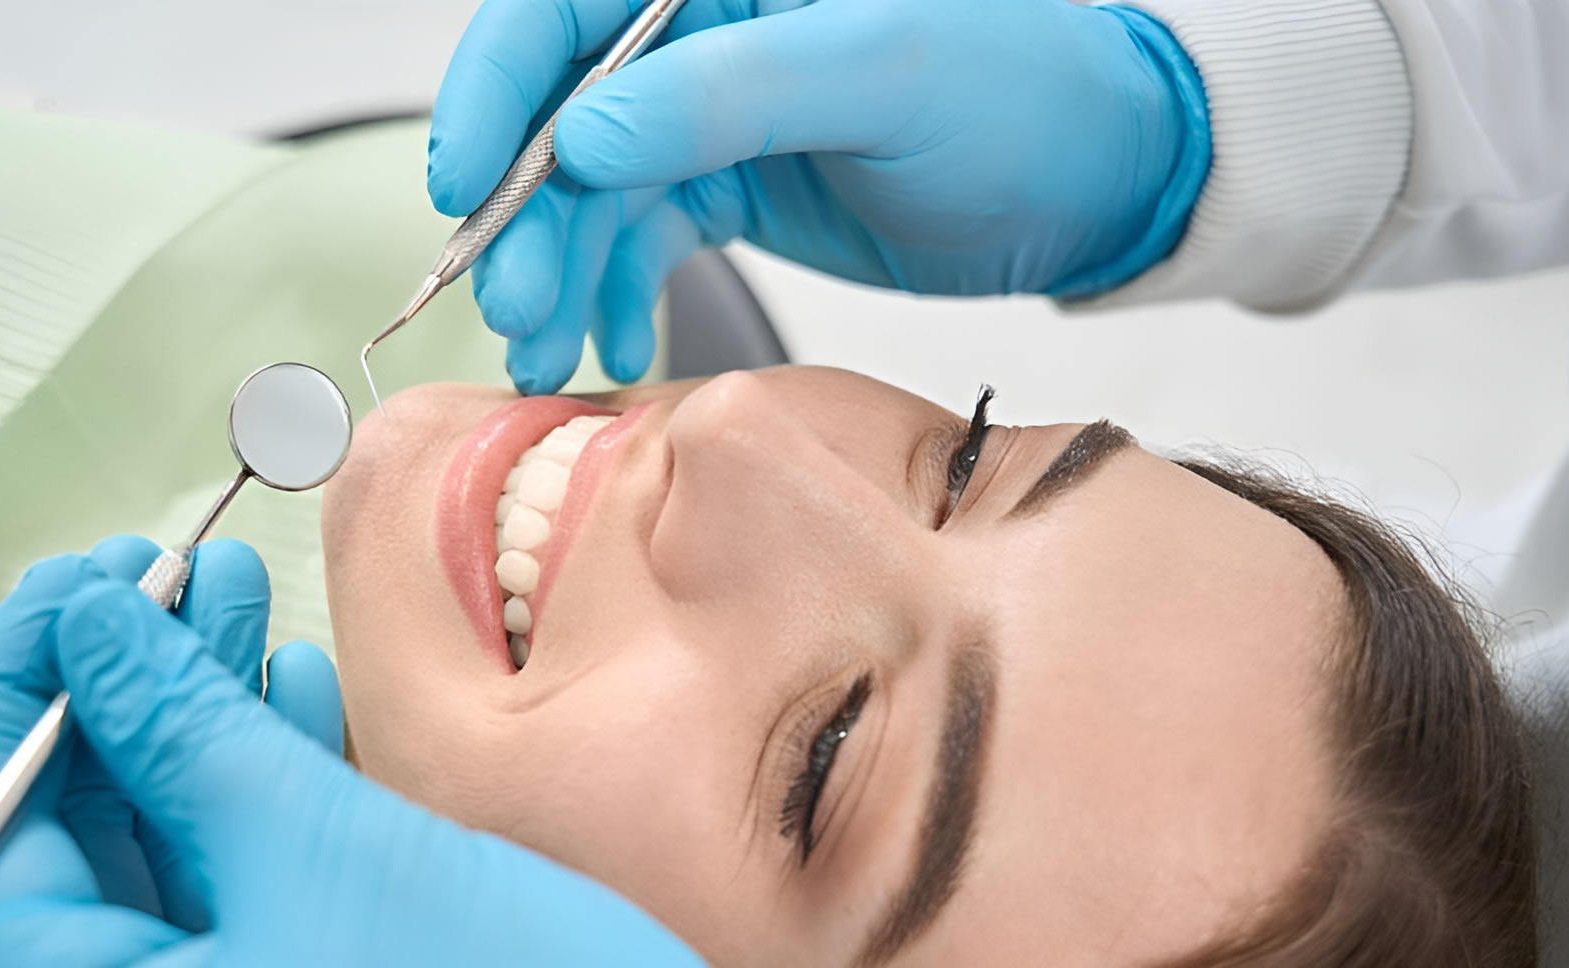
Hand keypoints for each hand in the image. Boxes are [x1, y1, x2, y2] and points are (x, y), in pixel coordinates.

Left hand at [0, 537, 703, 965]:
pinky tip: (290, 686)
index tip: (64, 588)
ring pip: (163, 839)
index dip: (16, 689)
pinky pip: (244, 870)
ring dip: (194, 705)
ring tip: (228, 596)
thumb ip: (182, 732)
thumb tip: (87, 633)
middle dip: (118, 680)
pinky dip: (260, 769)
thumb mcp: (314, 849)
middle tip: (147, 576)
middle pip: (69, 830)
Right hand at [428, 0, 1210, 392]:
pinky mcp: (732, 177)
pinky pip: (641, 234)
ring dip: (559, 270)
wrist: (1107, 172)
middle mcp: (702, 29)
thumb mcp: (887, 70)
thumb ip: (730, 90)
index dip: (494, 88)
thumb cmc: (1031, 87)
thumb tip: (584, 133)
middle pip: (561, 111)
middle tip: (516, 304)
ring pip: (590, 188)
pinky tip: (611, 343)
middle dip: (527, 215)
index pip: (562, 6)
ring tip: (549, 350)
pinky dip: (615, 291)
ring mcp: (711, 106)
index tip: (462, 185)